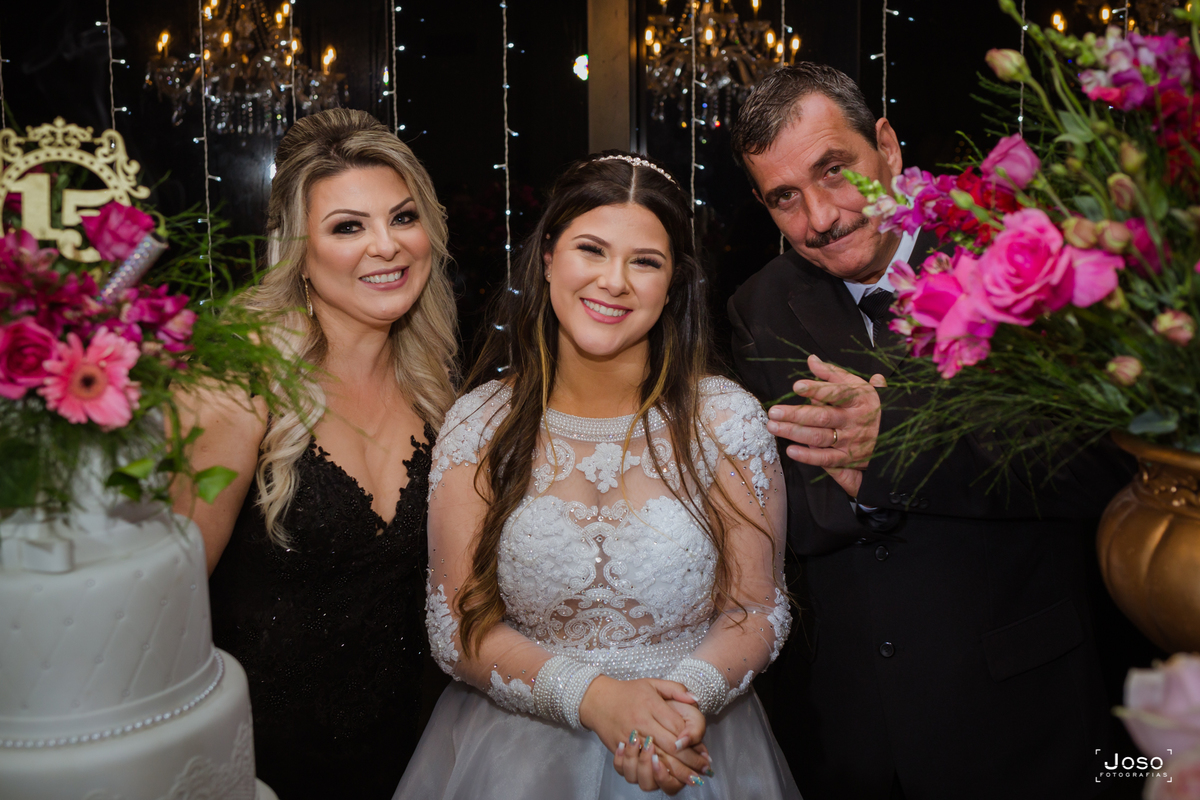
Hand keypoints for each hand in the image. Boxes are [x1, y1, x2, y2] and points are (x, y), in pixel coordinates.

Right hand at [579, 677, 707, 792]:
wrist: (597, 699)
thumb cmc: (628, 691)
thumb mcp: (652, 683)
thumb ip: (676, 689)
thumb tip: (696, 700)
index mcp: (651, 705)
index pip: (677, 726)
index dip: (693, 741)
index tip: (704, 751)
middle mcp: (641, 722)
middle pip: (670, 746)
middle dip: (690, 760)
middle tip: (704, 769)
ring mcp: (629, 737)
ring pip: (655, 760)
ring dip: (675, 772)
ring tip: (690, 779)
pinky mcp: (619, 748)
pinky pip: (637, 765)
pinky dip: (651, 773)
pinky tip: (664, 777)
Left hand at [766, 354, 885, 495]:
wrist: (895, 436)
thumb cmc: (869, 407)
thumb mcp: (858, 386)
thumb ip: (832, 373)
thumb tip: (811, 360)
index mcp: (858, 399)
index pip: (837, 393)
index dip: (817, 390)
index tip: (797, 386)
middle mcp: (854, 420)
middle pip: (822, 417)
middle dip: (796, 414)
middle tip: (774, 411)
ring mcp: (850, 440)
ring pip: (820, 436)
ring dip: (794, 432)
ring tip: (774, 426)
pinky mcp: (847, 458)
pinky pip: (826, 458)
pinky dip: (808, 456)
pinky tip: (791, 450)